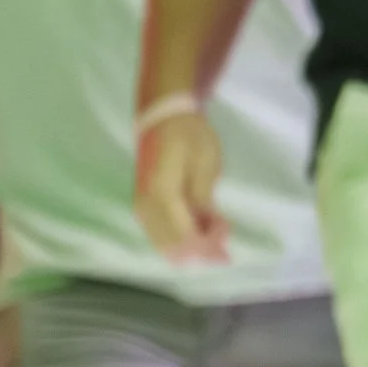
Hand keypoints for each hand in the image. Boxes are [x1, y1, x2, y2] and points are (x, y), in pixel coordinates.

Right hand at [134, 107, 230, 264]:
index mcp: (162, 193)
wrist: (162, 118)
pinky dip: (181, 237)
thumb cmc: (189, 135)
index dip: (208, 243)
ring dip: (192, 244)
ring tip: (214, 224)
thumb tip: (208, 231)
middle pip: (174, 247)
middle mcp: (146, 205)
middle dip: (202, 248)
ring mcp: (141, 207)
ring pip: (166, 245)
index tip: (226, 228)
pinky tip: (200, 224)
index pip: (184, 236)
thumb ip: (203, 200)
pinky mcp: (143, 207)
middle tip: (223, 230)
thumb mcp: (205, 164)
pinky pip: (160, 235)